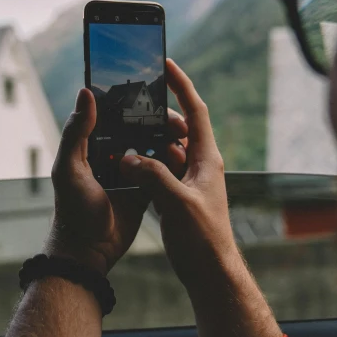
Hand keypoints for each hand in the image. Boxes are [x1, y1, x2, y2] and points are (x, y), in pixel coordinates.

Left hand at [48, 88, 188, 275]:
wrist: (89, 252)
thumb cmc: (72, 210)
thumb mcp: (70, 168)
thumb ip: (76, 132)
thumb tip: (85, 92)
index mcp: (92, 144)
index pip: (115, 113)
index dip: (135, 102)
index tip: (157, 96)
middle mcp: (111, 153)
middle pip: (140, 128)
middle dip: (160, 121)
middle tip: (178, 124)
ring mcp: (130, 171)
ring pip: (153, 147)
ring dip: (168, 140)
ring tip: (184, 138)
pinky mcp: (144, 188)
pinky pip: (161, 171)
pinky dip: (172, 163)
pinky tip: (184, 157)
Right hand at [120, 59, 239, 290]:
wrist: (210, 272)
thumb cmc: (202, 238)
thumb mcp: (177, 202)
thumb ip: (153, 175)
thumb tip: (129, 156)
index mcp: (207, 159)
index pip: (196, 111)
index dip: (182, 86)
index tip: (167, 65)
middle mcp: (200, 165)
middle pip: (179, 129)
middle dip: (157, 117)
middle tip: (135, 110)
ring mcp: (189, 181)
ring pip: (167, 151)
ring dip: (148, 143)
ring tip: (126, 136)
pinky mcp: (178, 197)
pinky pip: (160, 171)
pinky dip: (145, 165)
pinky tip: (127, 166)